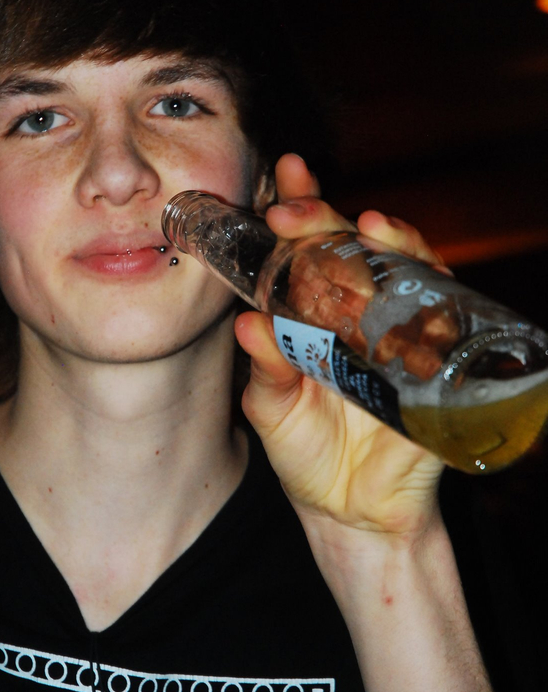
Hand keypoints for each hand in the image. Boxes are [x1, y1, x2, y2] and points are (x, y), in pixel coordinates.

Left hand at [235, 153, 444, 549]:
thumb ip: (264, 371)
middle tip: (300, 206)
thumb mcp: (274, 412)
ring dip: (394, 243)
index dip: (303, 211)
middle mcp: (362, 318)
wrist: (351, 514)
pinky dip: (439, 296)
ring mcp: (403, 338)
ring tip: (368, 225)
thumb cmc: (308, 456)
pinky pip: (447, 322)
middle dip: (331, 218)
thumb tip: (245, 324)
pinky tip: (420, 275)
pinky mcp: (437, 368)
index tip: (285, 176)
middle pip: (358, 251)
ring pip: (410, 272)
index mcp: (318, 320)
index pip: (312, 253)